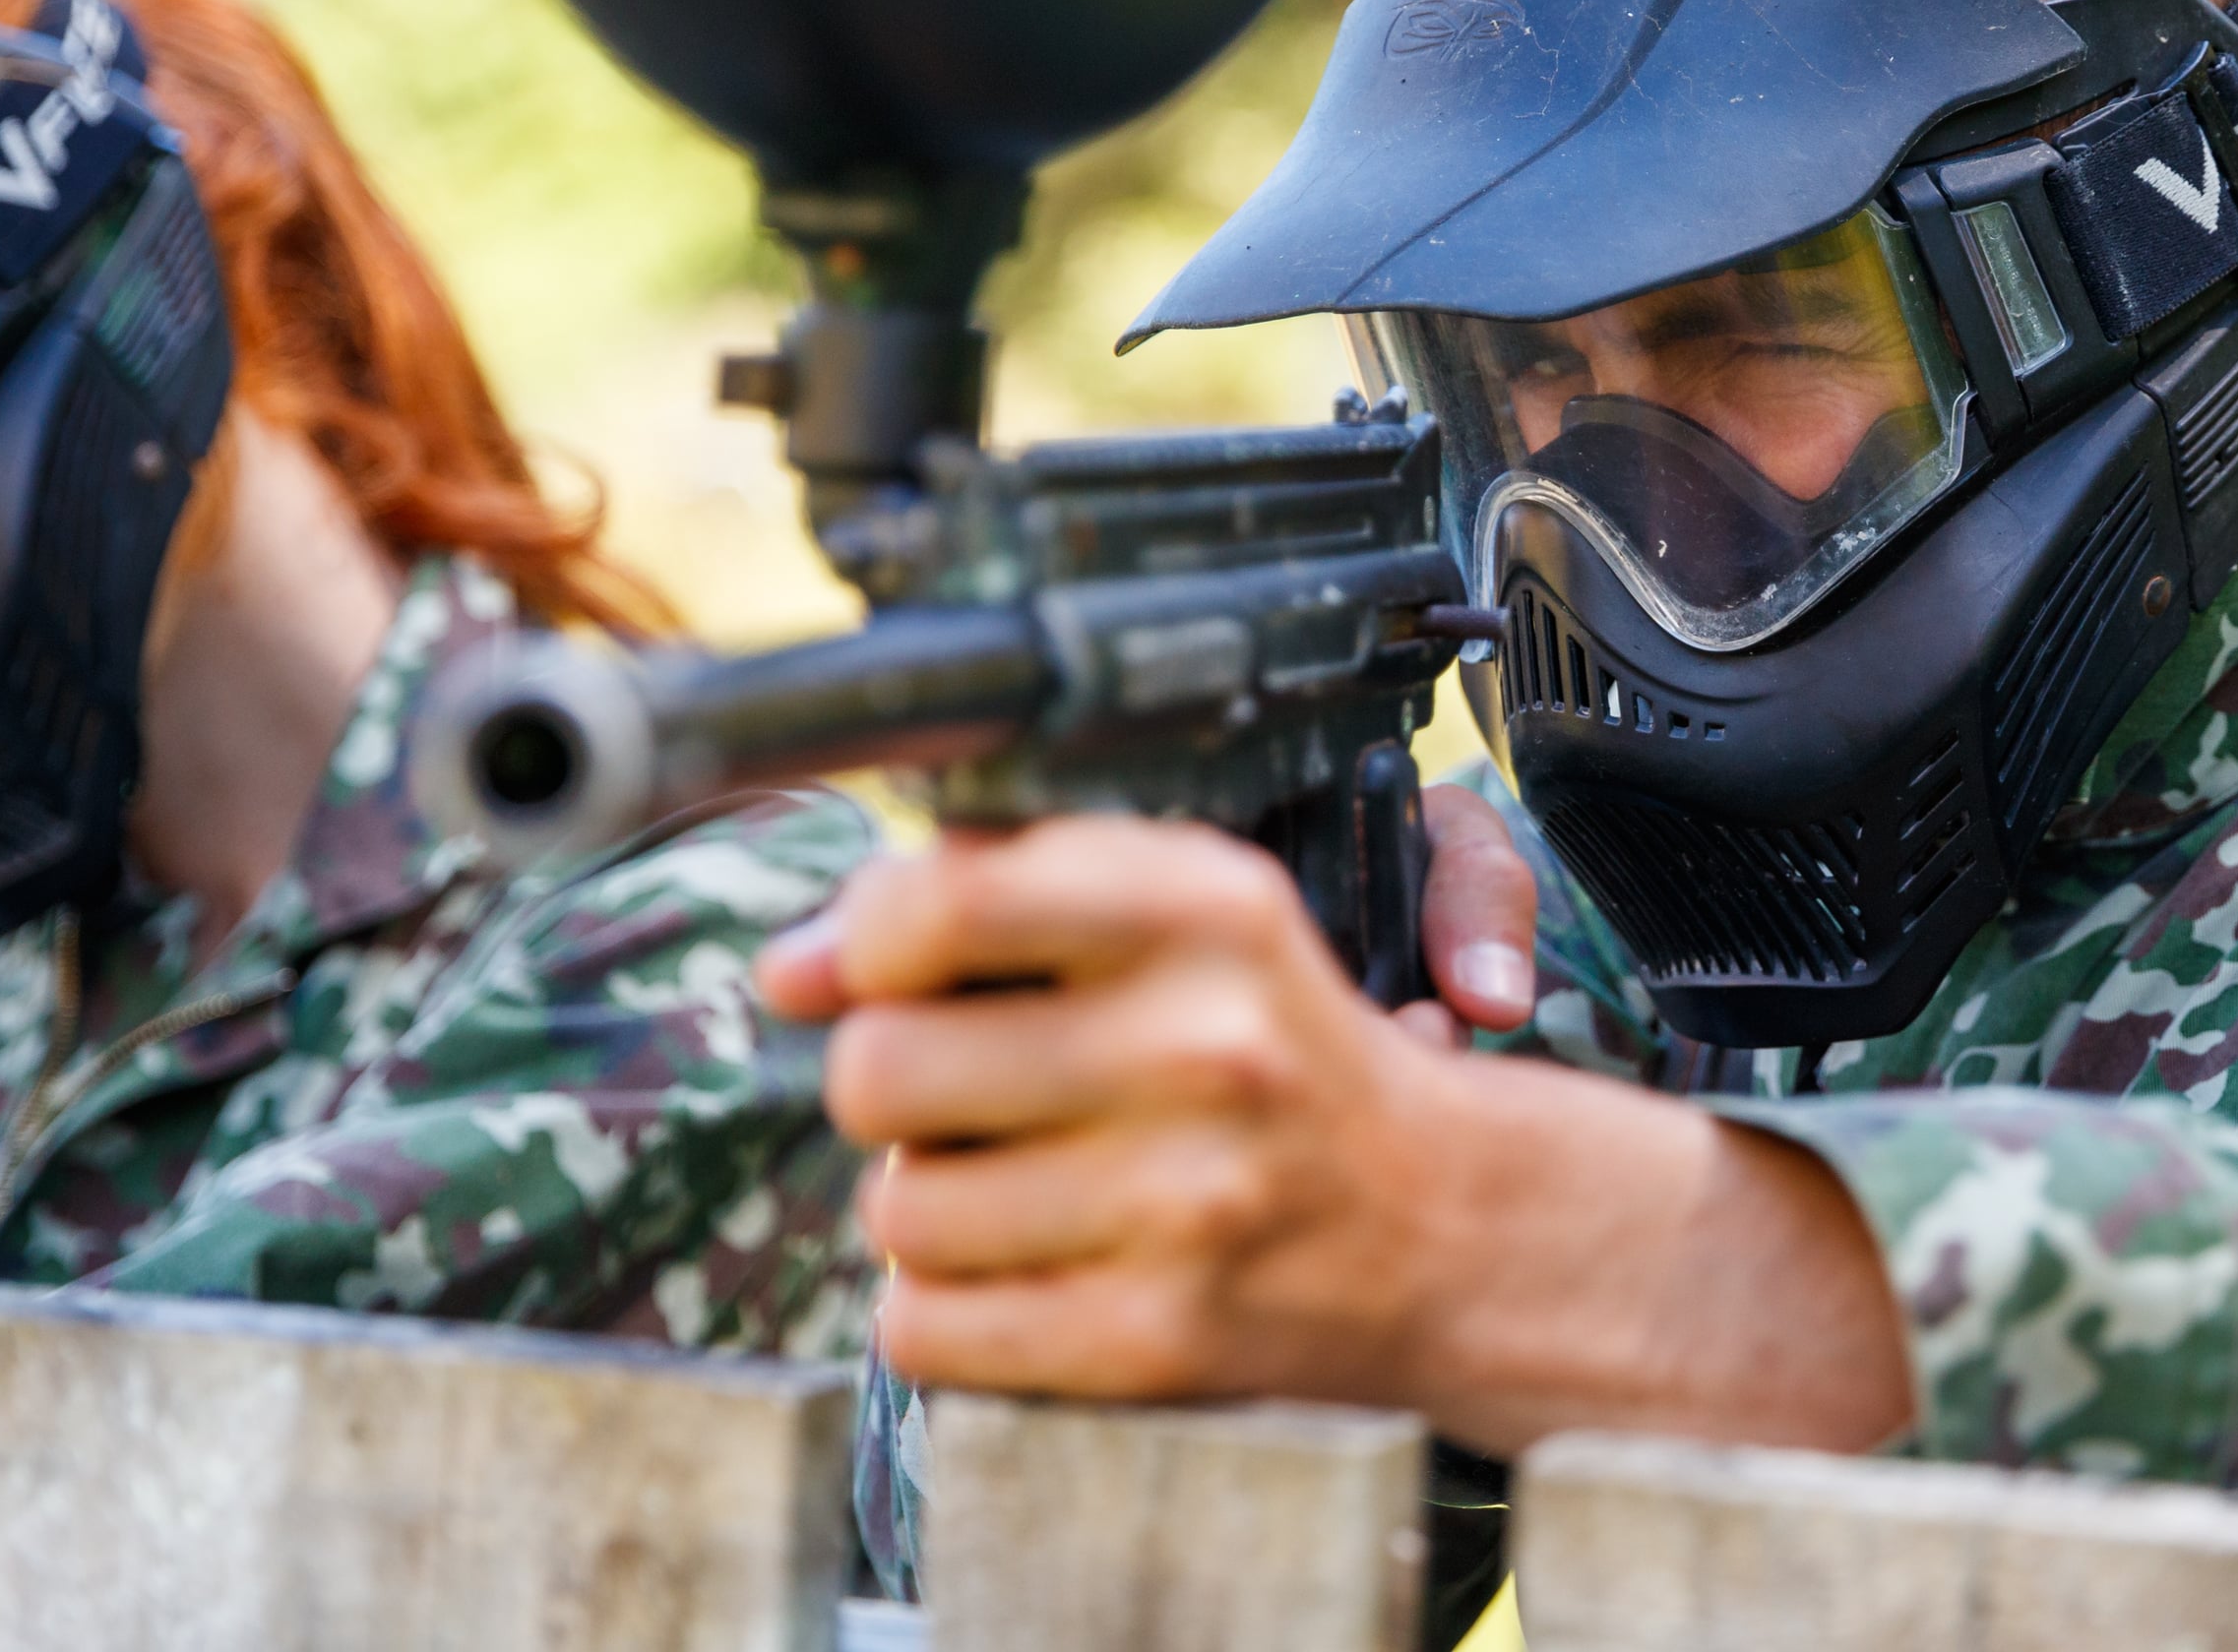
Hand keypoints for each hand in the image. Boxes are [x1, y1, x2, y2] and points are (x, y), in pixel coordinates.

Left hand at [754, 814, 1914, 1454]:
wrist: (1452, 1229)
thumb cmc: (1282, 1054)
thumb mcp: (1176, 928)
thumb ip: (979, 913)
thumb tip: (785, 971)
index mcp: (1211, 905)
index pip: (938, 902)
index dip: (873, 941)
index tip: (898, 968)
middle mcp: (1207, 1042)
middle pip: (879, 1068)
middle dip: (895, 1087)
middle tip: (972, 1093)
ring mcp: (1189, 1198)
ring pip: (896, 1207)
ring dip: (927, 1205)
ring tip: (1019, 1184)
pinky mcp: (1162, 1334)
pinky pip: (928, 1325)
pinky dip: (946, 1307)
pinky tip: (1027, 1268)